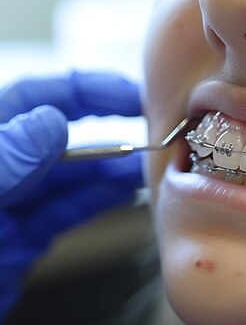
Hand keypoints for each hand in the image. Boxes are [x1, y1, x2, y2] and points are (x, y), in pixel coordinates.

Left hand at [0, 72, 143, 320]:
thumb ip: (3, 158)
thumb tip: (49, 122)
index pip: (32, 98)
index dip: (84, 90)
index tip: (126, 94)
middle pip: (57, 138)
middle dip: (105, 130)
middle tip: (146, 130)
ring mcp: (7, 206)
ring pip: (67, 177)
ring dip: (109, 169)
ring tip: (144, 166)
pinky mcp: (21, 240)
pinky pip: (65, 213)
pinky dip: (96, 201)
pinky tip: (122, 192)